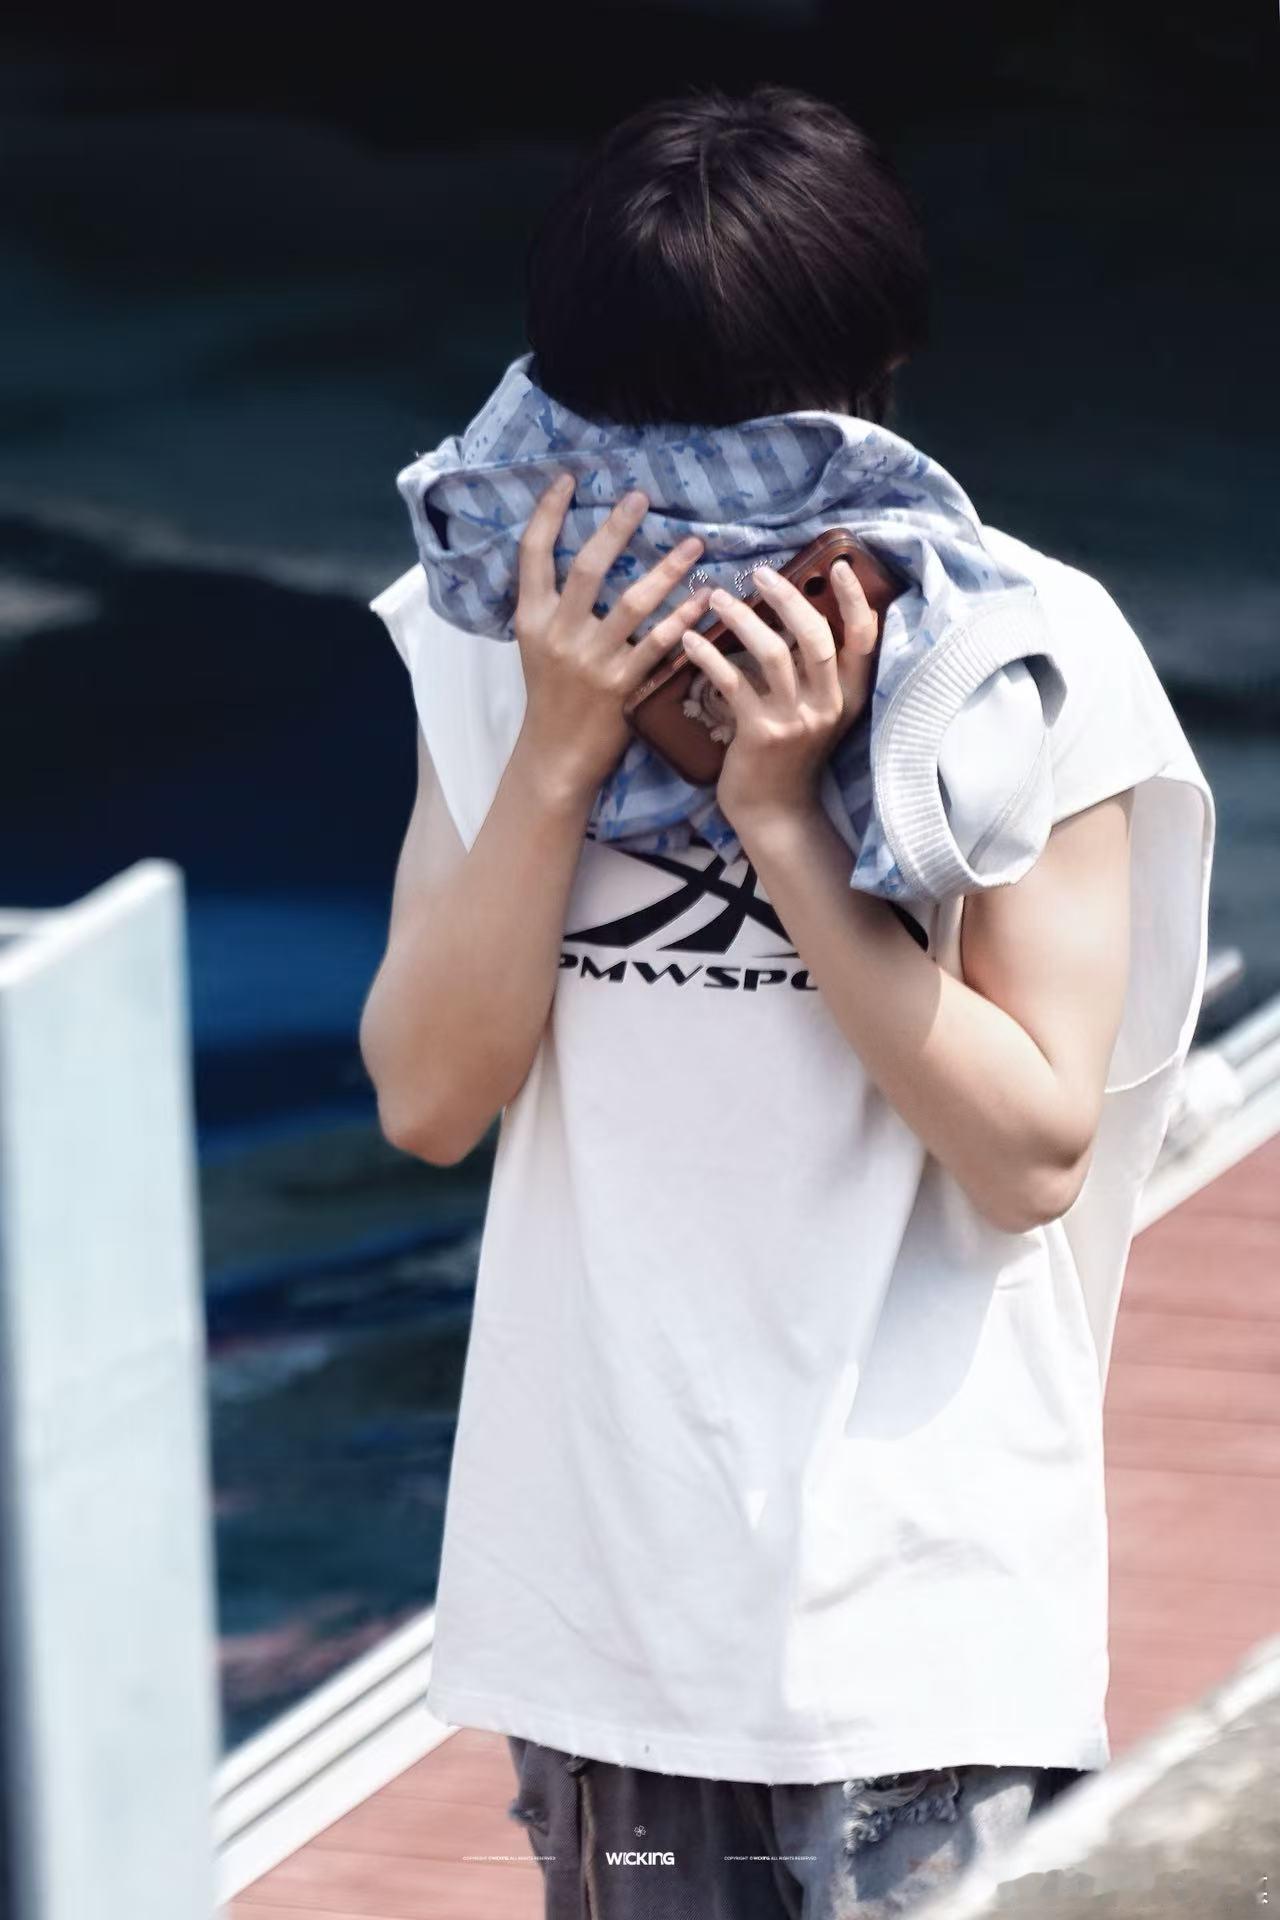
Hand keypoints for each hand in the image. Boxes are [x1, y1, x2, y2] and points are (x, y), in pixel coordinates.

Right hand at [513, 474, 711, 803]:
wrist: (555, 755)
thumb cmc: (552, 696)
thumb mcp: (538, 645)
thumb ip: (554, 605)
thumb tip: (585, 556)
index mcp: (531, 619)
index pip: (531, 553)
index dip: (547, 512)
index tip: (566, 479)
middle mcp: (557, 634)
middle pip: (586, 568)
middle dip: (615, 528)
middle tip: (641, 497)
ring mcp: (589, 660)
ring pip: (631, 603)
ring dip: (666, 569)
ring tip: (695, 544)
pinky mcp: (620, 685)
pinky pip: (658, 643)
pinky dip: (684, 618)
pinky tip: (704, 598)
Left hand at [680, 557, 879, 831]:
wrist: (774, 812)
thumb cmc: (790, 755)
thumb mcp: (816, 712)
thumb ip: (813, 672)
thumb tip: (793, 613)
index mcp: (849, 696)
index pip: (864, 640)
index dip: (855, 600)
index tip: (836, 566)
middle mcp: (828, 705)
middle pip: (815, 637)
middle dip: (788, 598)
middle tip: (759, 574)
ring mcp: (795, 721)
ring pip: (773, 653)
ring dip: (741, 618)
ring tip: (716, 597)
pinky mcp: (760, 734)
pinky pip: (732, 682)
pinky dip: (709, 655)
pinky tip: (690, 640)